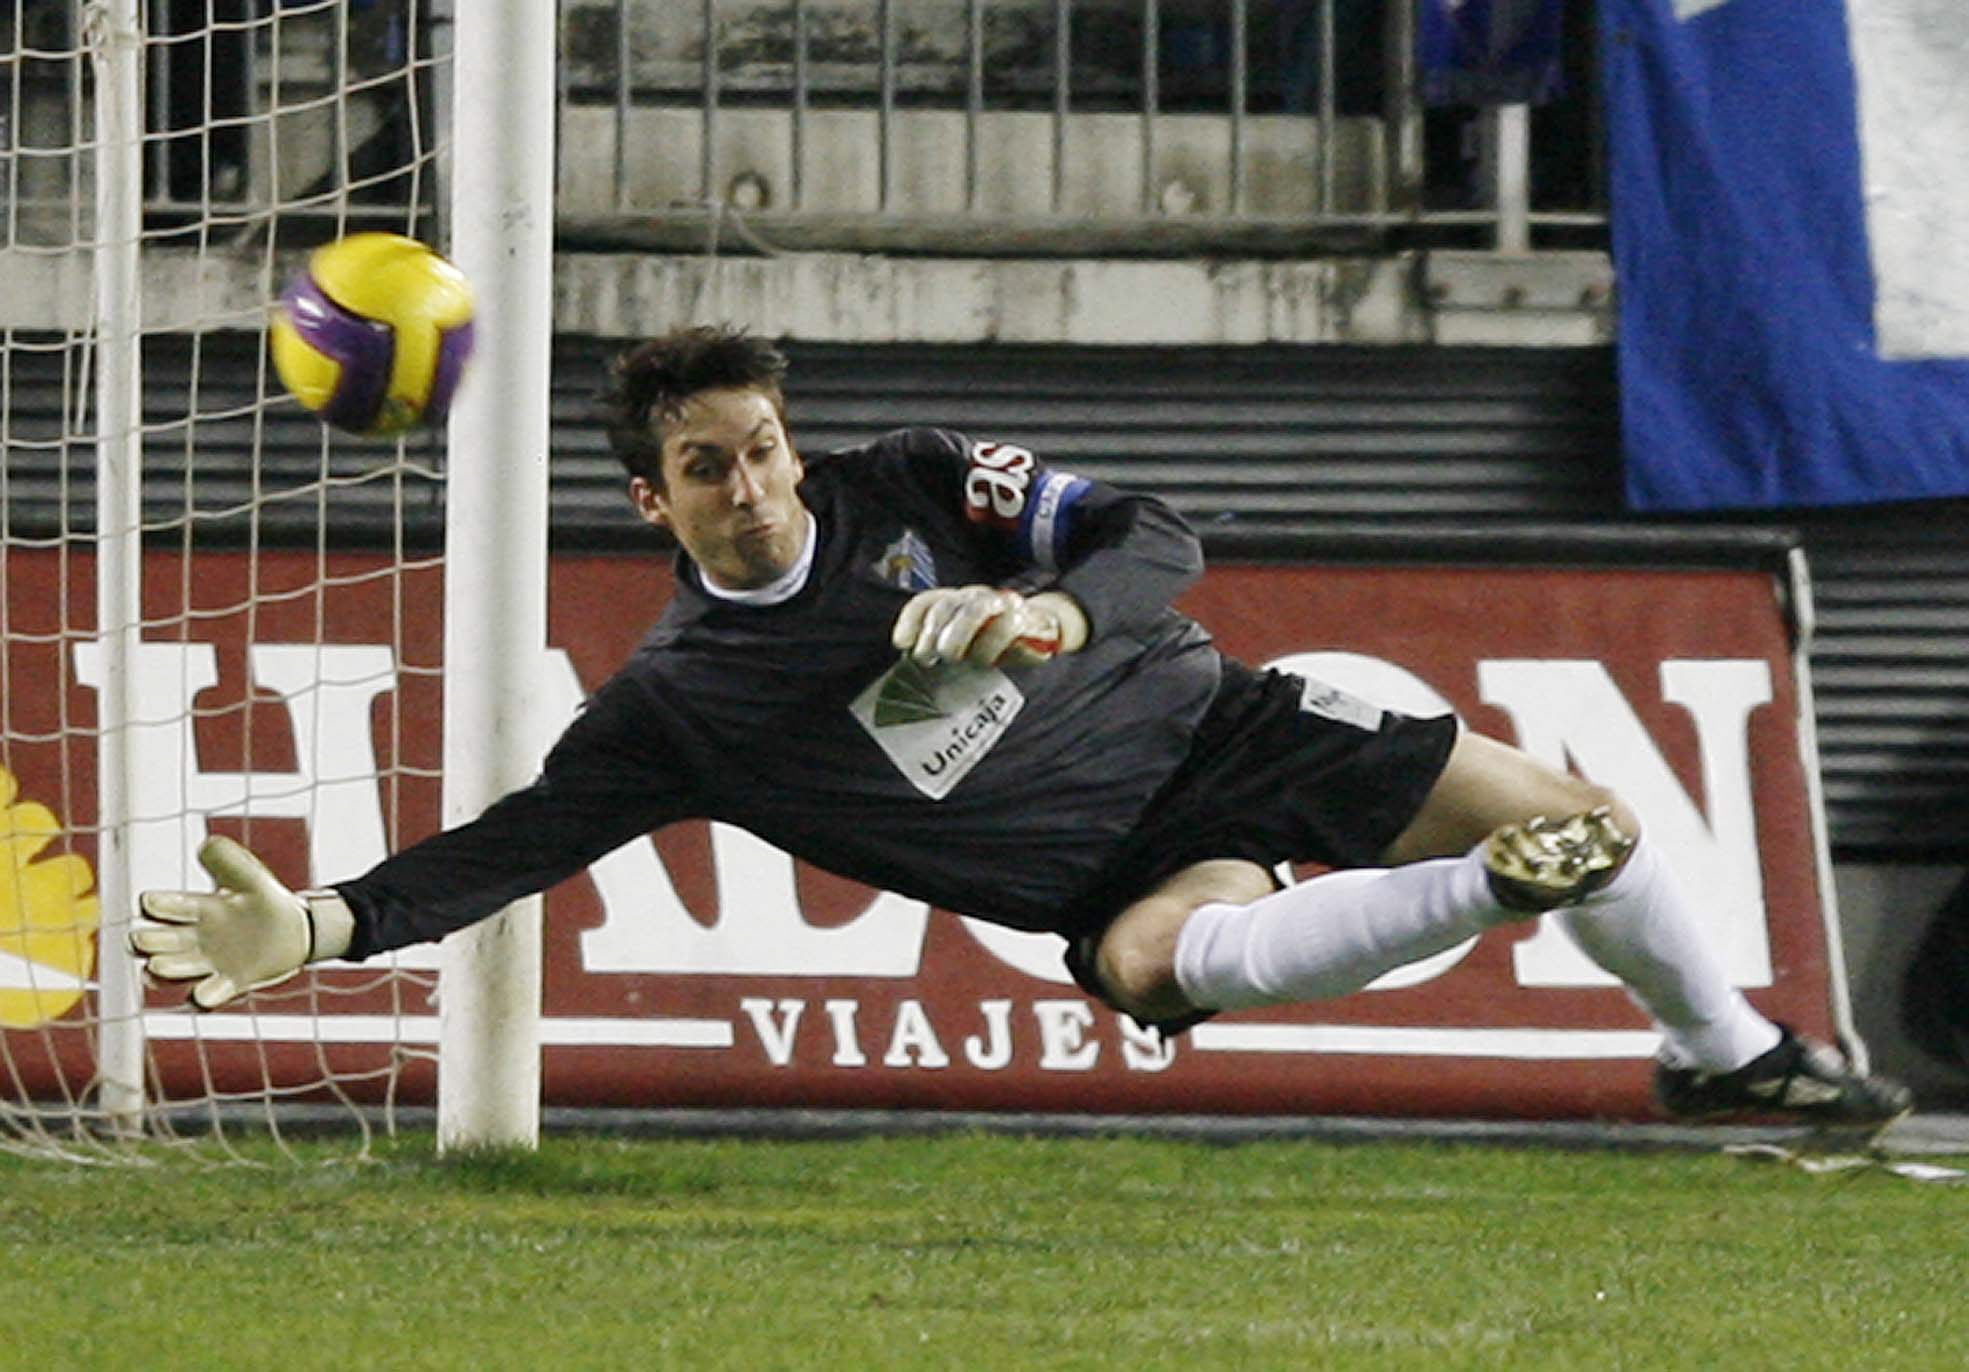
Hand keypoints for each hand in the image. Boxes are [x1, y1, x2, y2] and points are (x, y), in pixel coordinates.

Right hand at [131, 836, 353, 1009]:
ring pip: (177, 969)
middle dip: (148, 941)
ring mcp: (210, 962)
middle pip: (160, 941)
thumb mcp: (249, 877)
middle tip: (142, 940)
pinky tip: (201, 995)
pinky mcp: (231, 982)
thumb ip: (229, 861)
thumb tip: (207, 844)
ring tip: (157, 967)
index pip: (165, 907)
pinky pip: (210, 993)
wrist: (297, 929)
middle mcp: (195, 938)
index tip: (150, 902)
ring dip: (166, 970)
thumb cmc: (264, 900)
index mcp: (196, 908)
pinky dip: (204, 996)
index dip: (156, 905)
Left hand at [891, 586, 1087, 668]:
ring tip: (951, 657)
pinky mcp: (1026, 618)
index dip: (911, 621)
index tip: (901, 644)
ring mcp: (1002, 604)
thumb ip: (941, 648)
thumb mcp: (965, 644)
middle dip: (931, 633)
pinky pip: (1007, 625)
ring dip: (958, 634)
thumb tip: (912, 664)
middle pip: (947, 605)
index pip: (928, 601)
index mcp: (956, 601)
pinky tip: (985, 661)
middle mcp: (976, 597)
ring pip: (976, 609)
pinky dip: (992, 644)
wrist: (1042, 631)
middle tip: (926, 658)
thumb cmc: (995, 642)